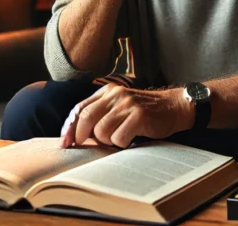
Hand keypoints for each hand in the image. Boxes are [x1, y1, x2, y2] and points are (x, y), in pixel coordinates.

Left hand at [59, 85, 192, 148]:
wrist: (173, 107)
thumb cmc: (143, 112)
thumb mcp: (119, 106)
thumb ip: (100, 113)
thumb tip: (75, 135)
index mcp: (107, 91)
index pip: (80, 108)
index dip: (69, 127)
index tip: (65, 142)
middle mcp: (116, 94)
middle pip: (86, 118)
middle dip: (81, 136)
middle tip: (86, 145)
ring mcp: (128, 104)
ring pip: (101, 131)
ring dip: (107, 141)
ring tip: (118, 138)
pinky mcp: (139, 115)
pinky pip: (119, 138)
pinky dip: (122, 144)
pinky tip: (131, 139)